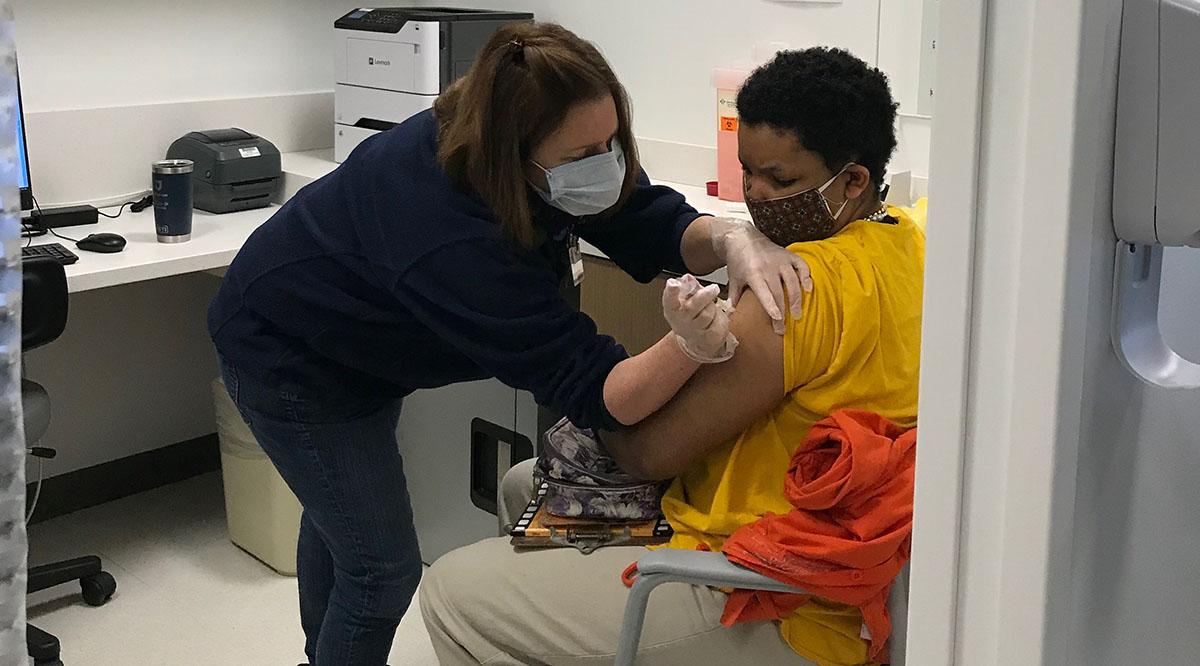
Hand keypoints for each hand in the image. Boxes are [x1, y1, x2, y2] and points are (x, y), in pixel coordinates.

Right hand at [661, 274, 737, 362]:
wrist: (697, 341)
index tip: (673, 283)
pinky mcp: (708, 338)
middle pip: (691, 307)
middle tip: (714, 288)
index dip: (671, 291)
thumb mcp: (686, 300)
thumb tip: (688, 278)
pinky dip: (721, 318)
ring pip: (707, 314)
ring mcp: (694, 332)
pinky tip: (716, 318)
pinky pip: (718, 324)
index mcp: (672, 309)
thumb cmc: (690, 316)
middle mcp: (680, 322)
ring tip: (712, 305)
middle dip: (704, 295)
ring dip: (713, 307)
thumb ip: (688, 288)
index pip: (669, 300)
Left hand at [709, 217, 812, 334]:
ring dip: (797, 299)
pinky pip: (802, 266)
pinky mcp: (790, 255)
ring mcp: (781, 260)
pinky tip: (809, 289)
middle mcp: (768, 266)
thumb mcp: (733, 280)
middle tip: (783, 329)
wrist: (743, 239)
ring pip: (793, 281)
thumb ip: (734, 298)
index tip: (777, 318)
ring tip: (798, 315)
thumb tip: (731, 317)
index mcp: (753, 273)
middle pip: (779, 291)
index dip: (771, 305)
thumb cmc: (738, 263)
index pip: (764, 292)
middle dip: (783, 311)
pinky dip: (807, 277)